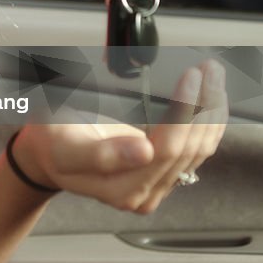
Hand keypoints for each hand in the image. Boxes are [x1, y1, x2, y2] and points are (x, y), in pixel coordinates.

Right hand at [13, 59, 227, 213]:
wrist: (47, 154)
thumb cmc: (53, 144)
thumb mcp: (66, 145)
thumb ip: (102, 154)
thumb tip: (144, 151)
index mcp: (121, 190)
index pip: (166, 150)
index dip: (182, 112)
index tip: (189, 78)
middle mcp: (144, 193)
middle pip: (189, 150)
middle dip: (204, 106)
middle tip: (209, 69)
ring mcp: (156, 184)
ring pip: (199, 149)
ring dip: (212, 111)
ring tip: (215, 77)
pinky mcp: (163, 172)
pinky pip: (196, 149)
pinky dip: (207, 121)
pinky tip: (213, 100)